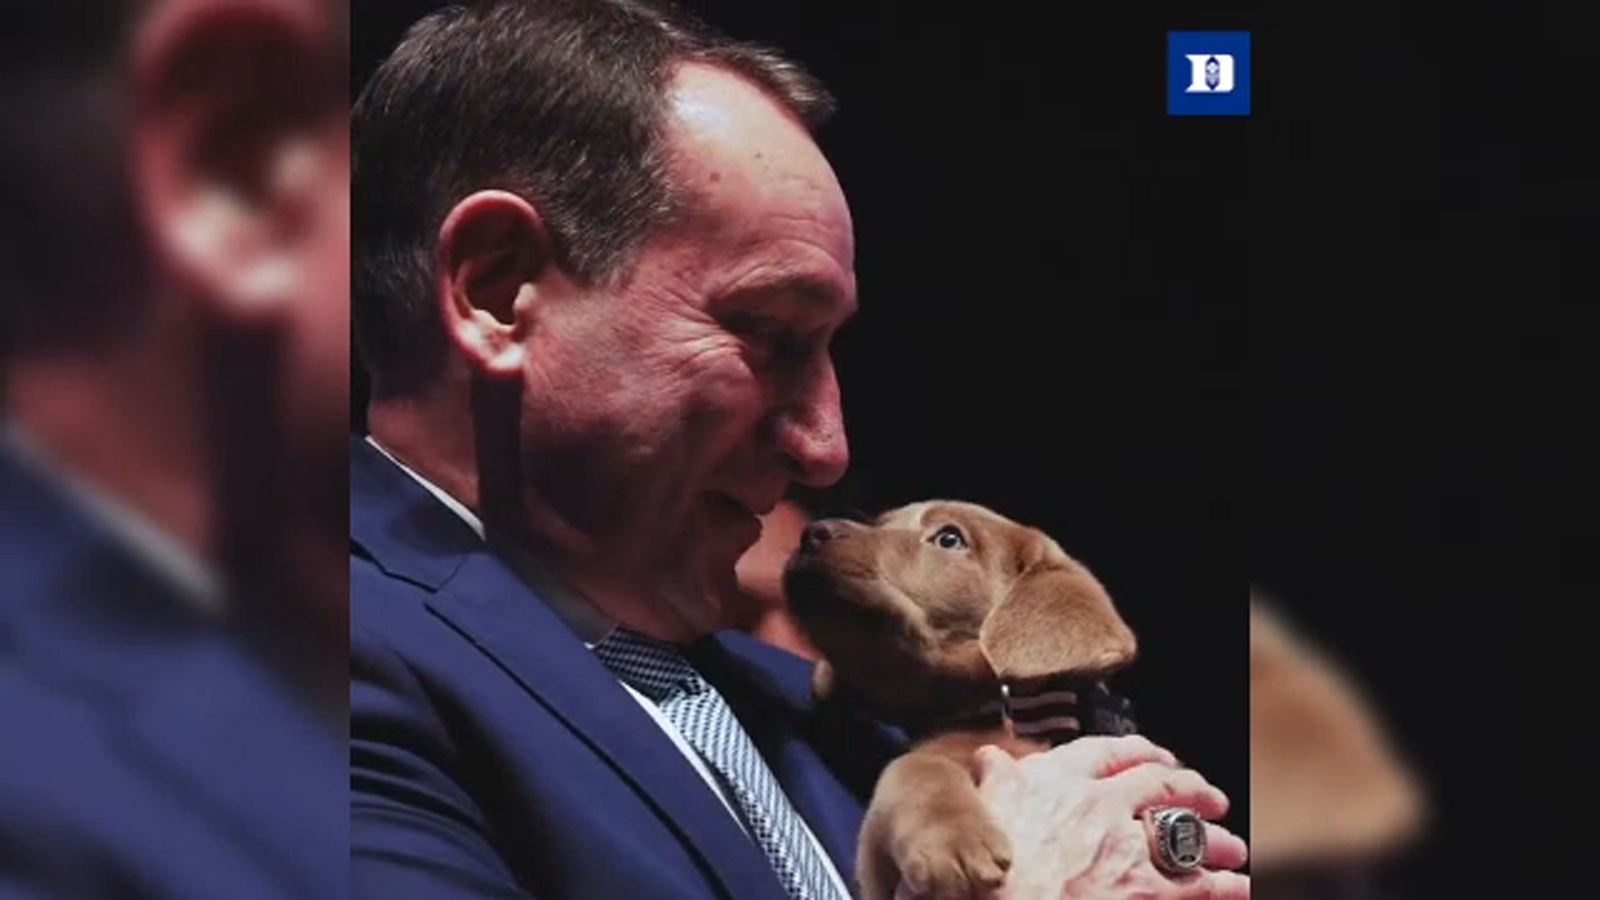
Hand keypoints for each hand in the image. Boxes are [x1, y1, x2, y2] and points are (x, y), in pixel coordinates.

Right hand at [970, 735, 1248, 899]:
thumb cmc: (978, 867)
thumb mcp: (980, 809)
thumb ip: (993, 780)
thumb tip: (989, 759)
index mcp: (1055, 780)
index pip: (1104, 752)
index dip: (1136, 751)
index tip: (1150, 755)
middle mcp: (1098, 805)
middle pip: (1159, 785)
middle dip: (1189, 787)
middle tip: (1207, 794)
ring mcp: (1125, 848)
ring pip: (1185, 833)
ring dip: (1214, 839)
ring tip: (1231, 845)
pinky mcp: (1144, 890)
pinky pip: (1199, 885)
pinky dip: (1226, 885)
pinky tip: (1239, 886)